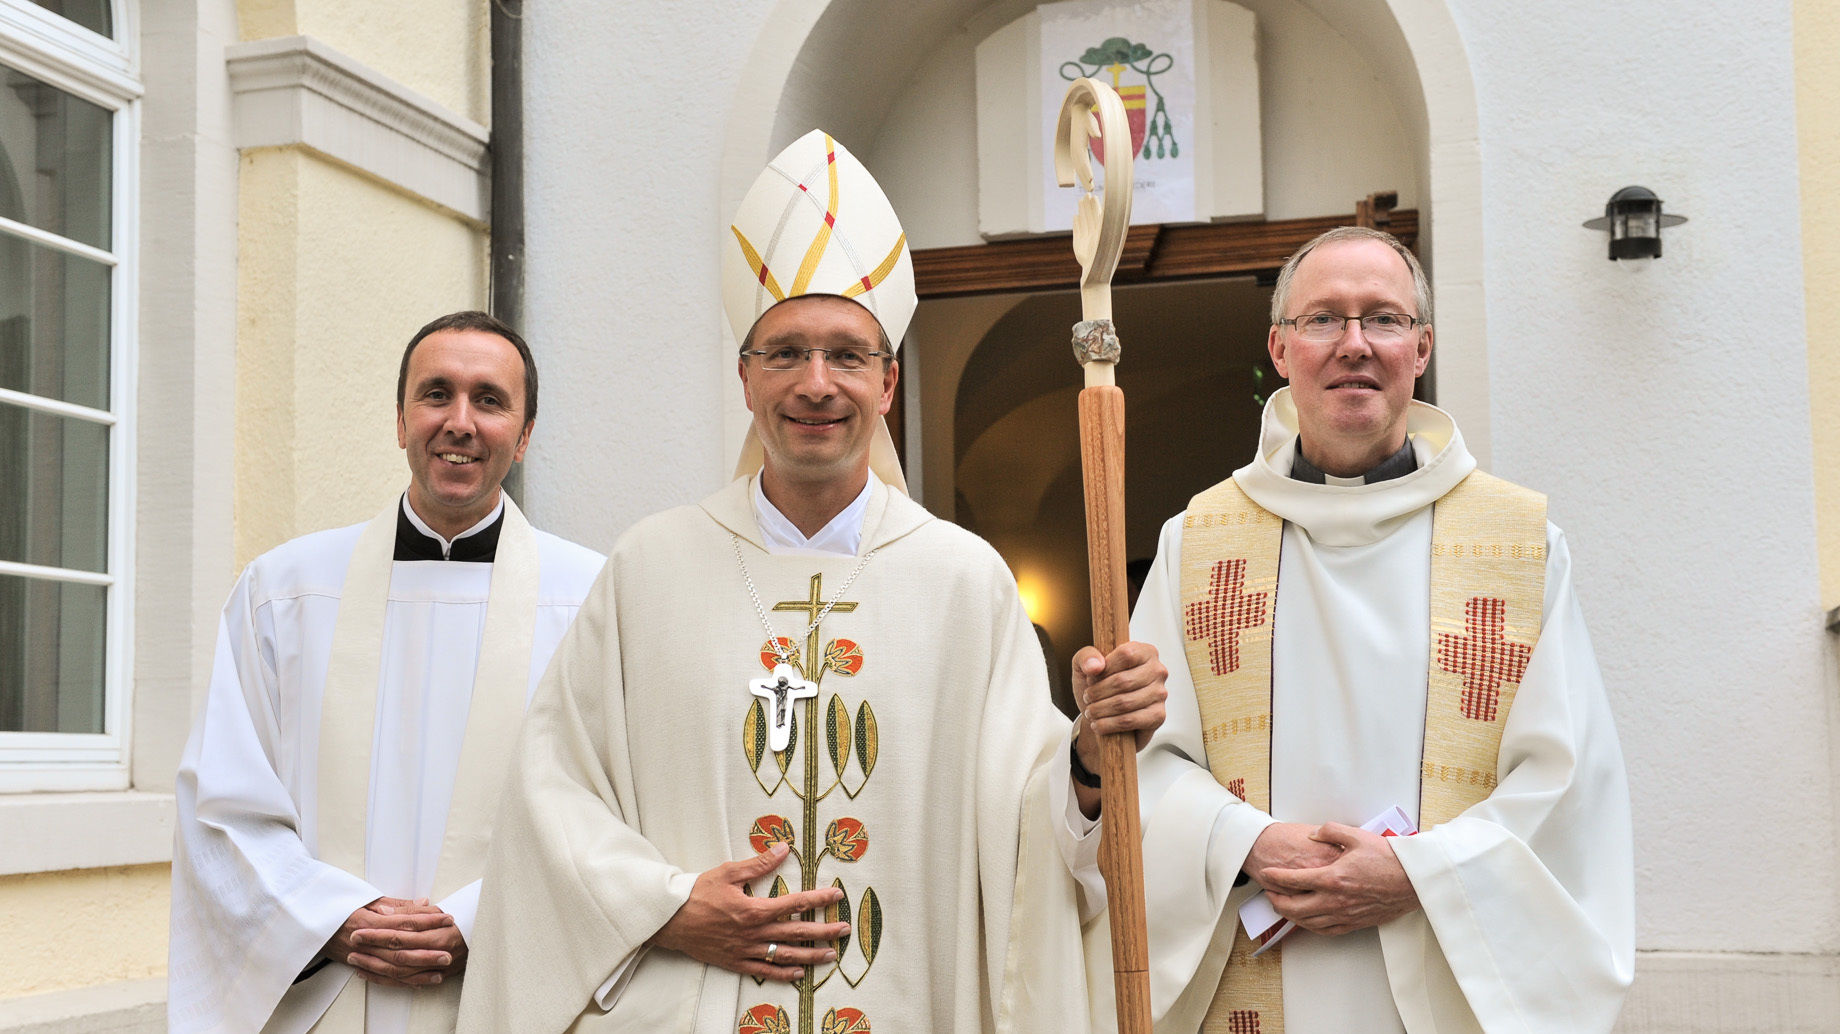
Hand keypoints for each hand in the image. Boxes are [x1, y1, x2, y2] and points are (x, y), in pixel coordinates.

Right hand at [324, 897, 460, 987]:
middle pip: (401, 947)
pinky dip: (402, 981)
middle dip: (427, 950)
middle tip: (449, 950)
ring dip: (419, 970)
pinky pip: (383, 978)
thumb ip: (399, 905)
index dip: (427, 920)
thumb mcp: (369, 900)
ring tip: (440, 969)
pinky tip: (419, 982)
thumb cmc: (342, 909)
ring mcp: (362, 955)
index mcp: (368, 919)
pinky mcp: (359, 965)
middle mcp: (365, 939)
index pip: (404, 920)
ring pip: (393, 966)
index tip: (446, 919)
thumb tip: (425, 903)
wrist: (311, 924)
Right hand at [649, 844, 849, 981]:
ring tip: (831, 955)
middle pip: (796, 933)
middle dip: (824, 931)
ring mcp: (745, 951)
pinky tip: (798, 974)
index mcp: (754, 909)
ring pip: (785, 956)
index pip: (794, 903)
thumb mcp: (728, 872)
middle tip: (845, 929)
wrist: (670, 920)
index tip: (837, 895)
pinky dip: (783, 974)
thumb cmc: (697, 893)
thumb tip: (783, 849)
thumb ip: (759, 863)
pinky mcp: (735, 962)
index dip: (819, 899)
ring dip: (810, 956)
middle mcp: (753, 933)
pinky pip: (764, 972)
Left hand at [1070, 640, 1167, 817]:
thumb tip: (1097, 664)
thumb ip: (1085, 658)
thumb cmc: (1092, 691)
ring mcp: (1161, 695)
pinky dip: (1116, 723)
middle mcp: (1158, 670)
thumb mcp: (1081, 671)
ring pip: (1132, 700)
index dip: (1107, 665)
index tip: (1092, 677)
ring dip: (1105, 708)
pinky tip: (1102, 725)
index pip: (1130, 651)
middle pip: (1129, 678)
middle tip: (1088, 701)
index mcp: (1143, 651)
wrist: (1097, 725)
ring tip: (1092, 714)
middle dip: (1101, 691)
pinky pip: (1139, 719)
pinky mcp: (1158, 719)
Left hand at [1258, 823, 1420, 935]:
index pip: (1293, 880)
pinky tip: (1307, 921)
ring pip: (1308, 922)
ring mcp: (1345, 915)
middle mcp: (1335, 900)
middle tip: (1269, 892)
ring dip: (1290, 915)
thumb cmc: (1389, 858)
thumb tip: (1312, 835)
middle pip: (1294, 907)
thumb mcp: (1357, 836)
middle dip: (1276, 900)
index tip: (1266, 874)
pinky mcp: (1355, 923)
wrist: (1413, 880)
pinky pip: (1326, 931)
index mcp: (1332, 878)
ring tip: (1282, 907)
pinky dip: (1311, 927)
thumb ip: (1330, 831)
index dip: (1275, 877)